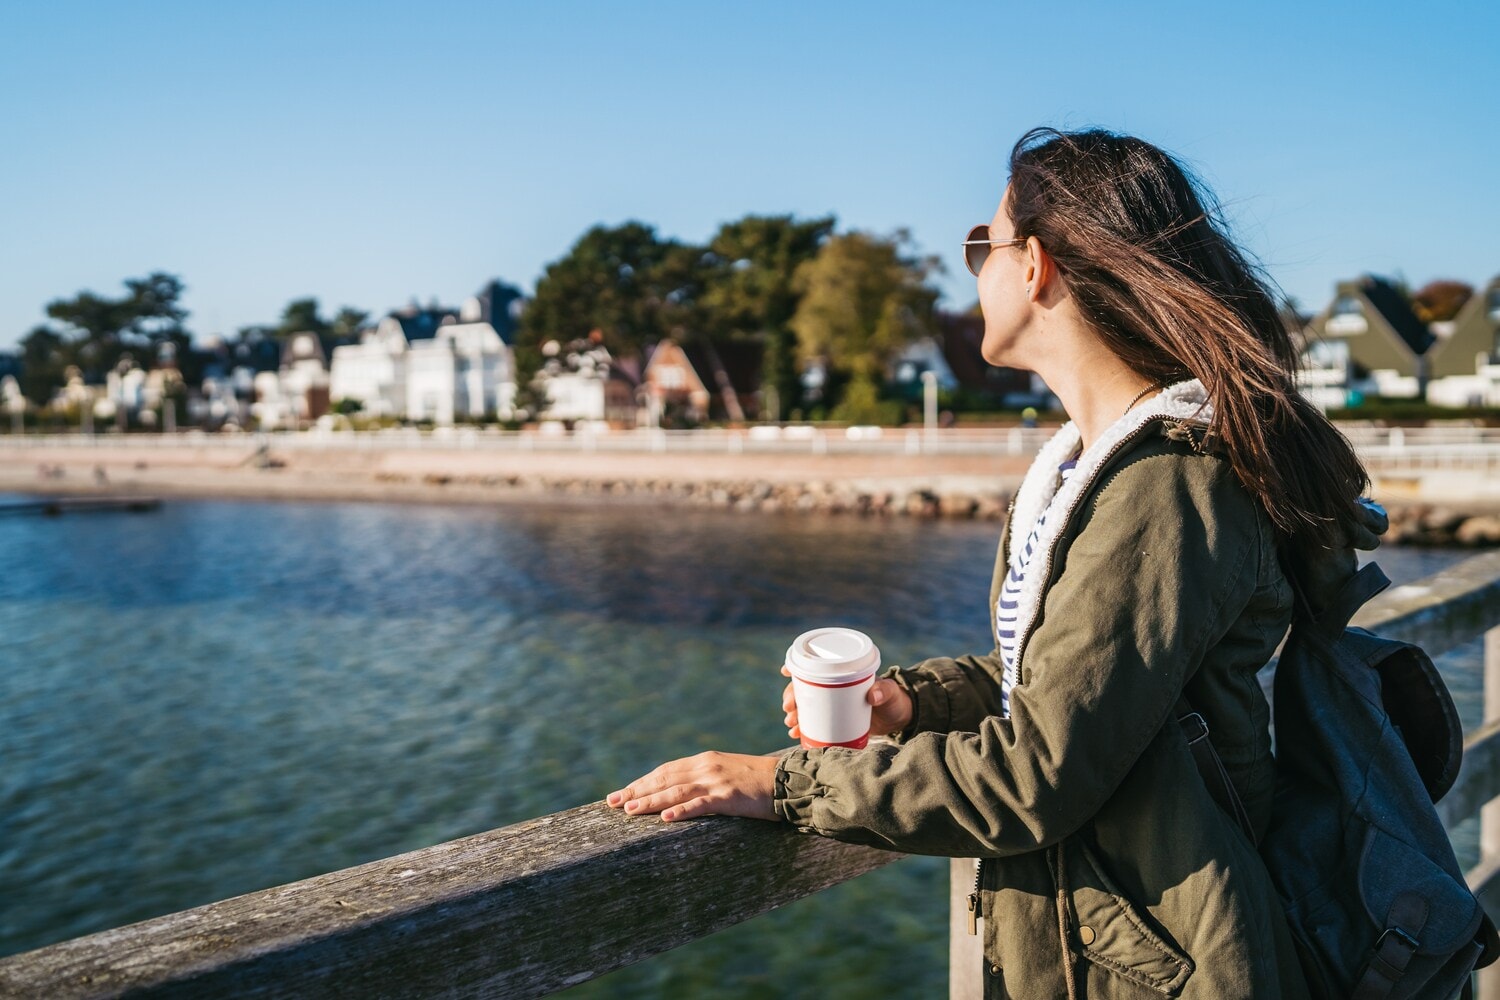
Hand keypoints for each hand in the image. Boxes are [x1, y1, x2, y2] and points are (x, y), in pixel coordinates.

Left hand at [606, 751, 779, 822]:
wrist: (789, 781)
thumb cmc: (759, 781)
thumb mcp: (727, 773)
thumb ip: (705, 779)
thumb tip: (680, 793)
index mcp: (704, 760)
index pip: (664, 771)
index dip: (641, 782)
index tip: (621, 793)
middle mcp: (706, 767)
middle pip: (663, 779)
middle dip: (636, 791)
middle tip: (611, 804)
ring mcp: (717, 781)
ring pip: (676, 791)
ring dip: (649, 801)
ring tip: (628, 811)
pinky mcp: (729, 797)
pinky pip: (701, 804)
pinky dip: (682, 811)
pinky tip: (665, 818)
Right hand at [781, 666, 912, 741]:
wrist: (898, 718)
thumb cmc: (894, 700)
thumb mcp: (890, 693)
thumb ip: (885, 691)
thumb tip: (874, 694)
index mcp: (842, 675)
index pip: (816, 666)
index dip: (798, 667)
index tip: (786, 672)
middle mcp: (833, 688)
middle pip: (805, 688)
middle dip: (792, 696)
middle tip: (789, 708)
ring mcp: (832, 705)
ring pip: (806, 706)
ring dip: (794, 713)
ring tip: (791, 724)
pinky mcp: (834, 721)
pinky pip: (813, 723)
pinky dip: (803, 728)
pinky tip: (796, 734)